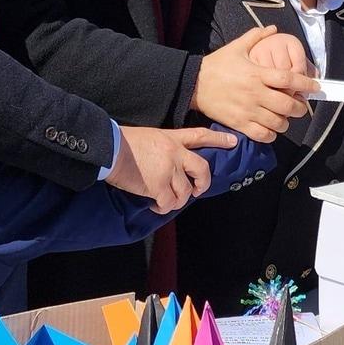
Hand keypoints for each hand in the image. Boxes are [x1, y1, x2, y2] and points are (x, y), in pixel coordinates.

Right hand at [107, 124, 237, 213]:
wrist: (110, 148)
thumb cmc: (124, 142)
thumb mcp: (150, 136)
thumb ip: (165, 148)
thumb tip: (170, 164)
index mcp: (172, 138)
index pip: (200, 136)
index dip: (218, 140)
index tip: (233, 142)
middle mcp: (175, 153)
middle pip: (202, 168)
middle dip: (203, 182)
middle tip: (198, 190)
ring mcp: (168, 170)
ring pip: (185, 192)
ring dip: (177, 200)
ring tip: (166, 200)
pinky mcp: (158, 186)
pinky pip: (168, 203)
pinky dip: (162, 208)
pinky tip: (154, 205)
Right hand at [193, 25, 316, 141]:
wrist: (194, 84)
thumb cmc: (217, 64)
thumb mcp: (237, 47)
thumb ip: (256, 36)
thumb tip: (273, 29)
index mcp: (257, 73)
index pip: (288, 78)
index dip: (305, 83)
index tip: (315, 86)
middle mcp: (255, 93)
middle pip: (287, 104)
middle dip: (299, 107)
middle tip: (300, 105)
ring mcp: (247, 110)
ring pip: (277, 122)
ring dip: (286, 122)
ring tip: (285, 117)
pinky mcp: (239, 124)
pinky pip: (262, 135)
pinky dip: (271, 134)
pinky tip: (271, 129)